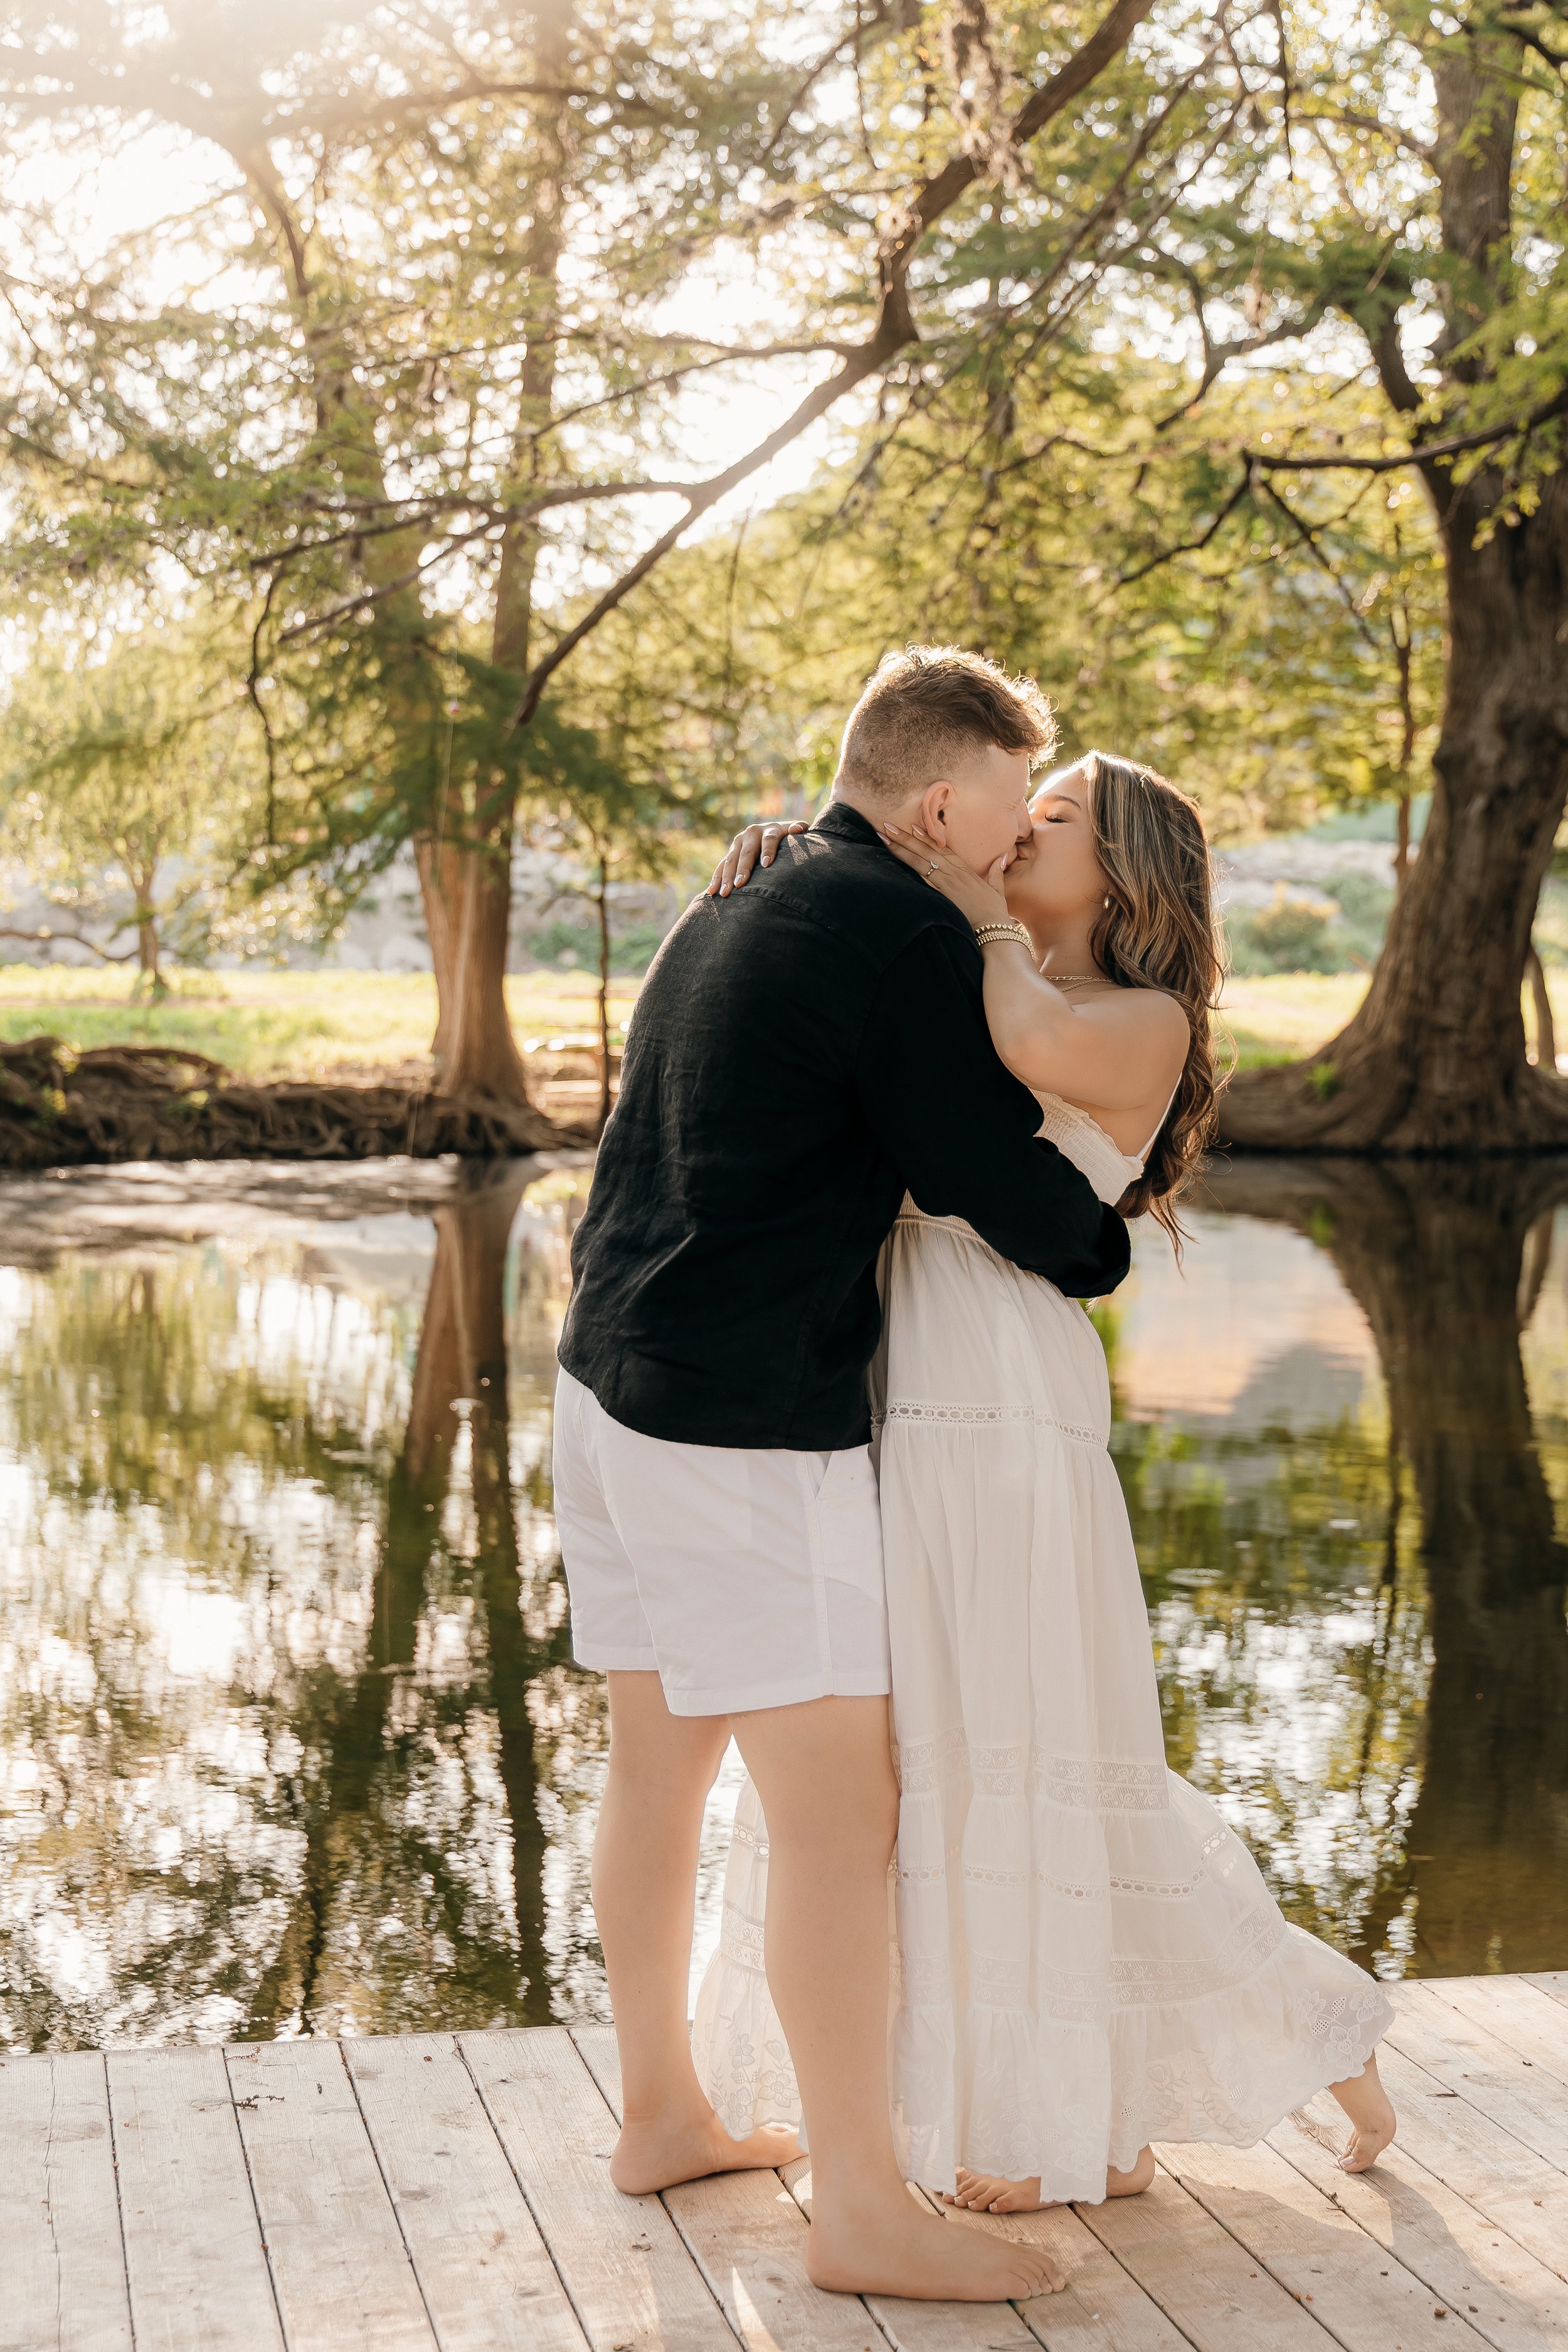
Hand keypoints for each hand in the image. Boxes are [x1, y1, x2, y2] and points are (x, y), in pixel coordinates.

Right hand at [706, 820, 808, 896]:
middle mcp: (751, 833)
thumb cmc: (790, 839)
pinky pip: (721, 866)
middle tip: (740, 884)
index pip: (769, 839)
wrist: (774, 834)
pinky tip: (712, 891)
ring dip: (726, 876)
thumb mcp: (795, 831)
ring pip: (731, 860)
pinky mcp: (731, 852)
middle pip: (747, 852)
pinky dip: (716, 878)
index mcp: (769, 829)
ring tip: (724, 892)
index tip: (767, 864)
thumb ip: (798, 829)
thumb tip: (798, 829)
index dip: (768, 850)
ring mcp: (739, 843)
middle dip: (742, 868)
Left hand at [878, 821, 1012, 928]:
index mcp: (964, 869)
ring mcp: (945, 884)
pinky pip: (921, 880)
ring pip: (919, 862)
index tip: (911, 826)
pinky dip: (907, 870)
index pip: (941, 847)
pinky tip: (893, 862)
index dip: (925, 836)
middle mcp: (953, 872)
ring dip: (900, 850)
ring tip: (884, 838)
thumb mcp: (996, 888)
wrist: (993, 928)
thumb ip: (996, 872)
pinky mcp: (941, 897)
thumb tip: (1001, 858)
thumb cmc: (994, 910)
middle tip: (887, 826)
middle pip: (925, 850)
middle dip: (905, 838)